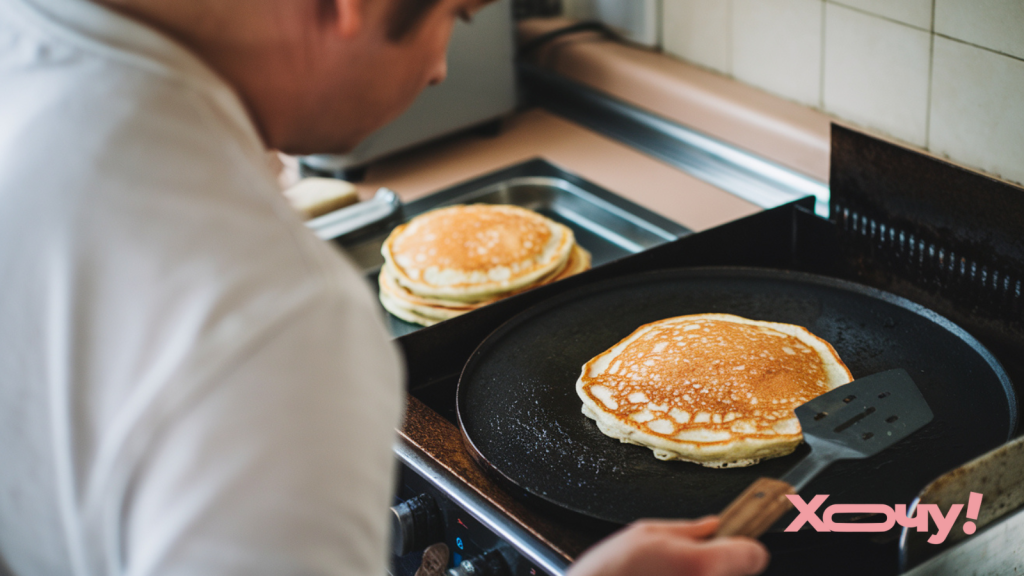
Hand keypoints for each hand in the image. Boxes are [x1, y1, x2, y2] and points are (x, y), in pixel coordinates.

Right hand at [567, 517, 768, 575]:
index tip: (737, 537)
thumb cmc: (615, 569)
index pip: (755, 553)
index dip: (745, 544)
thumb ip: (689, 529)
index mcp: (705, 562)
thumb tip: (711, 525)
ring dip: (703, 575)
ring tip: (669, 572)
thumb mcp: (648, 531)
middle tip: (690, 557)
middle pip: (738, 571)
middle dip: (721, 561)